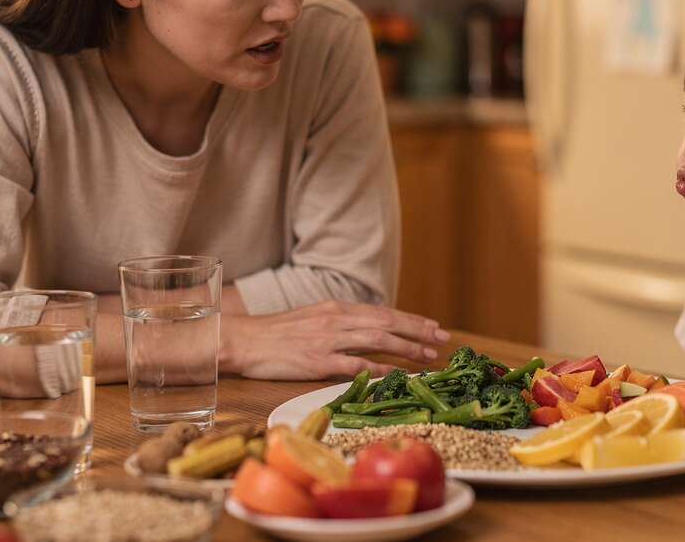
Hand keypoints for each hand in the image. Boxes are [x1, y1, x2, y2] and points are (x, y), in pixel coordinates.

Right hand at [220, 301, 451, 379]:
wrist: (242, 340)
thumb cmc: (276, 334)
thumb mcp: (312, 319)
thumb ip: (340, 323)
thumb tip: (367, 331)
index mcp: (336, 308)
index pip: (382, 312)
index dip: (410, 319)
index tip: (433, 326)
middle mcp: (336, 319)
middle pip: (387, 322)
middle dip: (418, 331)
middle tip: (442, 339)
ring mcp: (328, 340)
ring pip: (377, 340)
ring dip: (406, 348)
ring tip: (428, 357)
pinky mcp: (317, 361)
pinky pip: (356, 365)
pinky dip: (380, 369)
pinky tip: (397, 375)